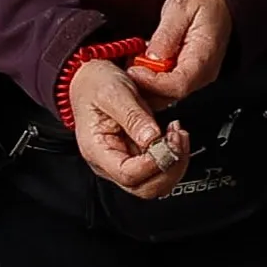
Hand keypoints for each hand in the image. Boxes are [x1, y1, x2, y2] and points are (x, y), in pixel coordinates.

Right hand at [70, 59, 192, 197]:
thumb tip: (152, 138)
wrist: (89, 79)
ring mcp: (125, 162)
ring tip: (176, 135)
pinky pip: (159, 170)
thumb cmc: (95, 85)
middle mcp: (110, 163)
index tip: (167, 141)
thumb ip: (133, 117)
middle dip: (169, 166)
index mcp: (98, 151)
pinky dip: (173, 156)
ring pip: (156, 183)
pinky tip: (173, 137)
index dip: (154, 163)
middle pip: (145, 188)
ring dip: (174, 163)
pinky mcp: (137, 157)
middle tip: (177, 139)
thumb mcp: (114, 93)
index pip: (129, 175)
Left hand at [138, 0, 232, 104]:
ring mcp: (197, 76)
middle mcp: (203, 72)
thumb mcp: (180, 7)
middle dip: (145, 85)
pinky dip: (151, 80)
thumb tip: (153, 57)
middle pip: (171, 94)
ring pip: (167, 94)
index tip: (133, 70)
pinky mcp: (189, 75)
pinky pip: (168, 86)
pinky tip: (143, 64)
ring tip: (134, 62)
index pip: (178, 84)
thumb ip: (166, 34)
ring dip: (146, 83)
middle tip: (128, 66)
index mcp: (204, 56)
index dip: (152, 83)